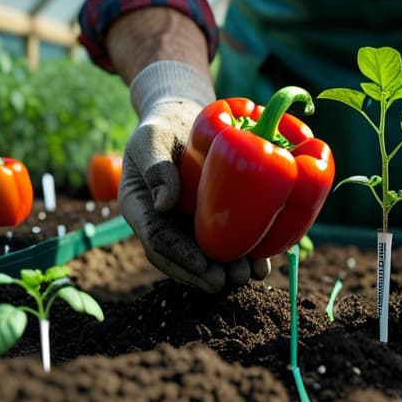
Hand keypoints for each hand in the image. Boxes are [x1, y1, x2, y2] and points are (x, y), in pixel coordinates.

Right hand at [119, 61, 271, 291]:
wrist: (184, 121)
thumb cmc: (164, 126)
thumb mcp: (153, 137)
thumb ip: (155, 166)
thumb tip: (164, 204)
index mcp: (140, 208)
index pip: (157, 240)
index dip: (180, 256)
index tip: (204, 266)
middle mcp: (162, 223)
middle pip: (180, 258)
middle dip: (204, 274)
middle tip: (229, 280)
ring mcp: (185, 225)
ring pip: (202, 257)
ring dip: (225, 271)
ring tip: (249, 275)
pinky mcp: (208, 222)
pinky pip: (221, 244)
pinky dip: (241, 256)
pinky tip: (261, 265)